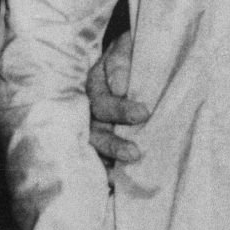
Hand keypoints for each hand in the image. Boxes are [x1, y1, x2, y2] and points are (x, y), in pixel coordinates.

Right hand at [87, 31, 146, 163]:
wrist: (129, 56)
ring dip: (109, 158)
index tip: (144, 113)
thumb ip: (122, 60)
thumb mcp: (126, 46)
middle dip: (113, 142)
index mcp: (92, 83)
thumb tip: (120, 87)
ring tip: (127, 170)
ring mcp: (88, 123)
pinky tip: (114, 183)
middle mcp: (86, 106)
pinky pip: (95, 156)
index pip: (101, 101)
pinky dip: (104, 170)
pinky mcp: (96, 137)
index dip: (120, 110)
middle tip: (135, 152)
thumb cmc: (130, 52)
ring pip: (93, 144)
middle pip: (94, 129)